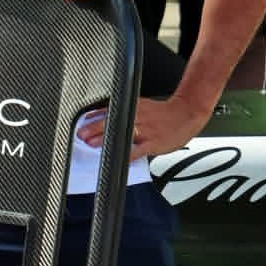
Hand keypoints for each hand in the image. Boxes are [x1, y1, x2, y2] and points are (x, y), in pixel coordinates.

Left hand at [78, 95, 207, 160]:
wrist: (186, 113)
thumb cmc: (162, 113)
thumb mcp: (141, 106)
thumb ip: (123, 112)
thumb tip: (102, 117)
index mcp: (132, 107)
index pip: (108, 111)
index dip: (92, 118)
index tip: (79, 123)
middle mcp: (136, 116)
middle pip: (112, 122)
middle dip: (94, 128)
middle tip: (81, 135)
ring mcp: (145, 130)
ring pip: (122, 134)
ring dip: (106, 140)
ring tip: (92, 144)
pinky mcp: (153, 143)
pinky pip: (138, 151)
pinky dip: (127, 154)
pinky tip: (118, 159)